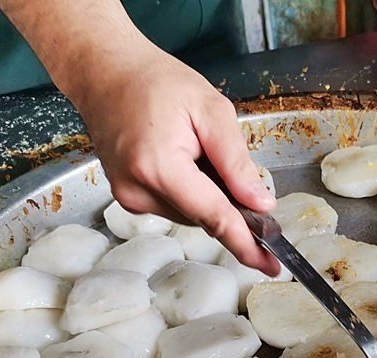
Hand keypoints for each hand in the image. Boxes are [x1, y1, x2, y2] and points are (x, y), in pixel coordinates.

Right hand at [66, 39, 279, 273]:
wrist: (105, 72)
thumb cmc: (156, 82)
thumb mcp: (211, 112)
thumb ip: (237, 163)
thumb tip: (261, 205)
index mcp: (159, 168)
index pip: (214, 217)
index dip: (247, 244)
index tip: (272, 266)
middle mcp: (138, 191)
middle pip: (204, 217)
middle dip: (228, 202)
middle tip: (230, 164)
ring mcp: (128, 197)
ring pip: (191, 214)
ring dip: (206, 193)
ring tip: (194, 147)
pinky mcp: (127, 197)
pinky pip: (174, 206)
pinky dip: (189, 190)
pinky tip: (181, 157)